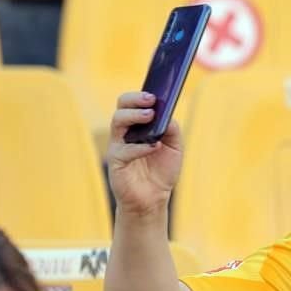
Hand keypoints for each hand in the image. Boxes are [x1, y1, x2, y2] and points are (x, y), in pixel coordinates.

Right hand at [107, 92, 183, 216]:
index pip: (133, 104)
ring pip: (117, 122)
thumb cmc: (161, 170)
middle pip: (121, 108)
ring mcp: (118, 147)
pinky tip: (154, 146)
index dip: (141, 95)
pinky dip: (139, 147)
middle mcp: (124, 133)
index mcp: (137, 126)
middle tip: (151, 100)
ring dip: (134, 116)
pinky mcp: (116, 163)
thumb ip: (172, 130)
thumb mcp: (174, 148)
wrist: (153, 198)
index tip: (155, 92)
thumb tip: (167, 115)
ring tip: (150, 115)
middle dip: (135, 100)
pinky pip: (123, 150)